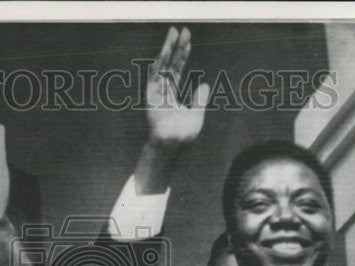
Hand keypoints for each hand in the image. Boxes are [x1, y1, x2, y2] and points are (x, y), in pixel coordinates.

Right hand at [145, 27, 209, 146]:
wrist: (171, 145)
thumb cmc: (183, 136)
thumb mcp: (197, 115)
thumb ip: (199, 99)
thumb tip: (204, 84)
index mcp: (172, 94)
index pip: (177, 70)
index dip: (182, 55)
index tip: (188, 41)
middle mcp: (163, 91)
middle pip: (170, 64)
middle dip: (176, 47)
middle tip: (181, 30)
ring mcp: (156, 93)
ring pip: (162, 66)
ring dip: (167, 50)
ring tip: (172, 34)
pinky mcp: (150, 98)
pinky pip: (153, 77)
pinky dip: (157, 65)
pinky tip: (162, 53)